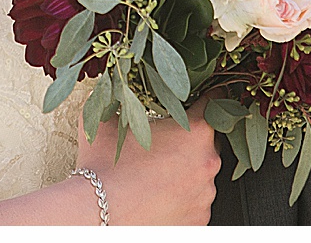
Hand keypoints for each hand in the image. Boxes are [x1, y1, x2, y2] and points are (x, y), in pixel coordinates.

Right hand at [75, 108, 220, 225]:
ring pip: (202, 176)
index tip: (198, 100)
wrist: (96, 213)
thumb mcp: (108, 119)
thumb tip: (116, 89)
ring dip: (186, 173)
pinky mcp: (199, 221)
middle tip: (165, 144)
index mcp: (195, 132)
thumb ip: (121, 100)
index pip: (215, 103)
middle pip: (209, 143)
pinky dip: (183, 200)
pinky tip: (160, 196)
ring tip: (158, 175)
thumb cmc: (104, 167)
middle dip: (190, 141)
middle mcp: (208, 163)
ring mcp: (206, 196)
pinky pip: (196, 205)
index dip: (204, 98)